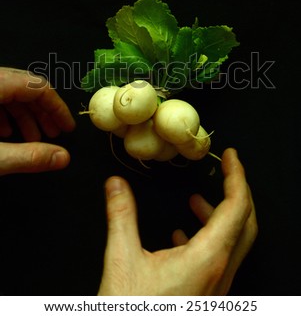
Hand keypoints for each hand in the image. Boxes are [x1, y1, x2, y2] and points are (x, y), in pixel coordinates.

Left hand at [0, 67, 75, 174]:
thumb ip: (28, 156)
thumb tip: (63, 157)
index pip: (37, 87)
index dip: (57, 108)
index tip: (67, 128)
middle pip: (24, 88)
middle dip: (41, 112)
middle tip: (53, 135)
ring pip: (8, 92)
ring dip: (23, 114)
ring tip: (31, 139)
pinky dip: (4, 113)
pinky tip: (6, 134)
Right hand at [98, 148, 257, 295]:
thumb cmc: (131, 310)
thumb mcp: (121, 260)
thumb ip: (121, 215)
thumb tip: (116, 183)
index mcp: (207, 259)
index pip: (236, 208)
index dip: (237, 177)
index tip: (230, 156)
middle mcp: (220, 273)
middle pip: (245, 224)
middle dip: (237, 192)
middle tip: (224, 171)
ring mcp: (216, 288)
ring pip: (233, 243)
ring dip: (218, 216)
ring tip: (194, 201)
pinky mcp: (205, 295)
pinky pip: (217, 259)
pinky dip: (205, 238)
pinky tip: (179, 236)